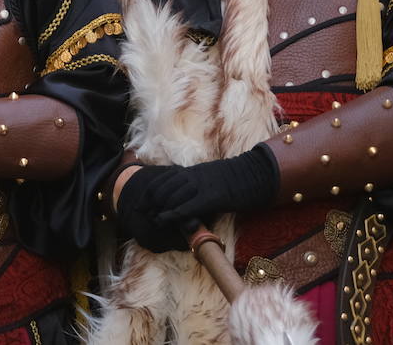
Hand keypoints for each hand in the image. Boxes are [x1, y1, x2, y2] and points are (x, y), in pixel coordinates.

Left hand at [113, 148, 277, 253]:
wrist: (254, 175)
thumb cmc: (236, 180)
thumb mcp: (211, 178)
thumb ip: (196, 184)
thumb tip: (187, 196)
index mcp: (191, 172)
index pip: (162, 179)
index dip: (149, 191)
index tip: (140, 201)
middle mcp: (192, 177)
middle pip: (161, 187)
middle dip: (147, 201)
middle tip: (138, 212)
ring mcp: (200, 186)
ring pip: (170, 197)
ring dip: (156, 209)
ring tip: (147, 219)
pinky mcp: (210, 197)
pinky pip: (186, 206)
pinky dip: (171, 214)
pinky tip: (161, 220)